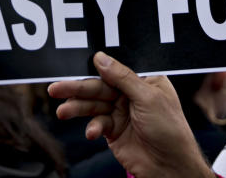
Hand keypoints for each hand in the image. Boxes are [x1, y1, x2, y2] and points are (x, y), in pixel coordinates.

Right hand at [48, 52, 215, 177]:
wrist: (170, 167)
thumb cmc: (169, 129)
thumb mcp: (147, 97)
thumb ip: (122, 77)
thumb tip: (100, 58)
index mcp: (143, 81)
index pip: (115, 70)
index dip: (94, 68)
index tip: (73, 66)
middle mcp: (131, 94)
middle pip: (99, 87)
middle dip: (77, 89)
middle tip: (55, 89)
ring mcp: (121, 113)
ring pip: (94, 105)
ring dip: (77, 108)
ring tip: (62, 112)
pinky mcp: (114, 131)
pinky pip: (97, 124)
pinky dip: (93, 127)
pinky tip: (91, 133)